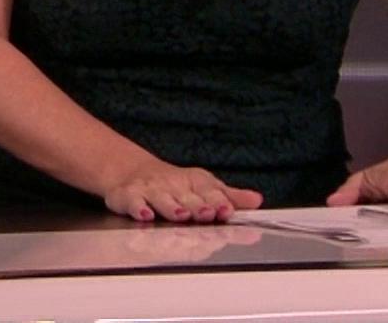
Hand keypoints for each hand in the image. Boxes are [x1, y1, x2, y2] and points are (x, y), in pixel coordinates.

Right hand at [104, 160, 263, 222]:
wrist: (134, 173)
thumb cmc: (176, 186)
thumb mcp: (204, 187)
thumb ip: (230, 196)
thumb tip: (257, 201)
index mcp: (194, 182)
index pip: (209, 190)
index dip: (219, 201)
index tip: (227, 210)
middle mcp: (173, 184)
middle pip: (187, 197)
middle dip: (198, 207)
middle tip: (209, 214)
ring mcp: (151, 189)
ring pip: (162, 199)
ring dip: (171, 207)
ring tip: (181, 215)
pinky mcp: (129, 195)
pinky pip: (133, 201)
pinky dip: (138, 208)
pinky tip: (145, 215)